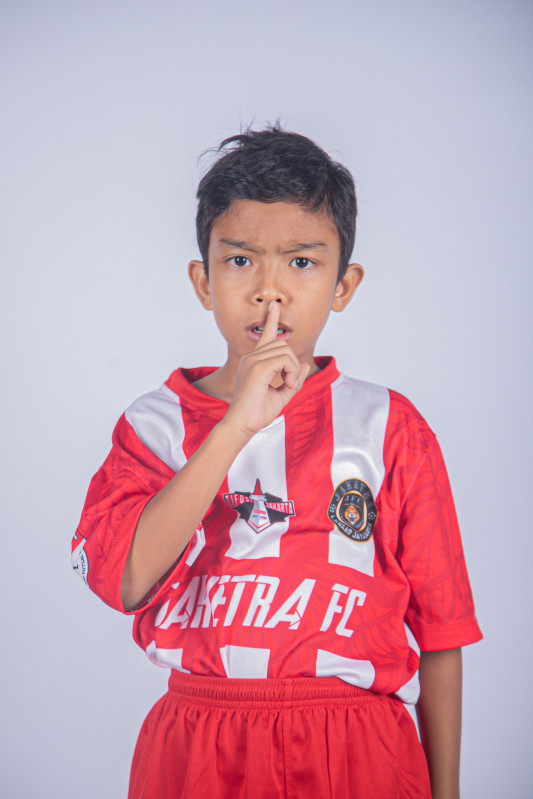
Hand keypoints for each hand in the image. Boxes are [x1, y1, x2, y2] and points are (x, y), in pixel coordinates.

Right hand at [223, 301, 310, 438]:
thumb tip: (306, 366)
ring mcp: (253, 360)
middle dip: (293, 363)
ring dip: (294, 369)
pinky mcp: (257, 367)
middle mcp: (252, 357)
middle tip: (291, 384)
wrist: (242, 425)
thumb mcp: (281, 395)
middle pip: (283, 344)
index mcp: (255, 361)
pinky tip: (287, 384)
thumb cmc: (257, 413)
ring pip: (286, 351)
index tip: (274, 306)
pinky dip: (292, 372)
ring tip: (288, 385)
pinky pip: (285, 359)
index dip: (271, 319)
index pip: (265, 335)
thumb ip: (294, 380)